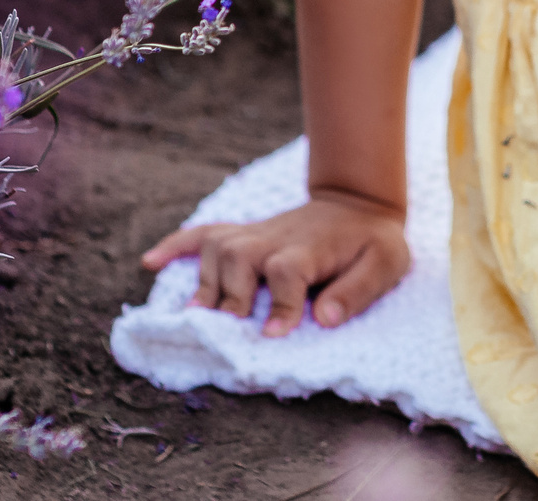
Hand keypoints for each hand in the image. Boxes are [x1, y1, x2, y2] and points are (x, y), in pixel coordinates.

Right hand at [138, 189, 409, 337]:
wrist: (358, 204)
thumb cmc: (373, 242)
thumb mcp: (387, 263)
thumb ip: (358, 290)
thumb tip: (324, 319)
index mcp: (310, 248)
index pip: (287, 271)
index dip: (281, 303)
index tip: (275, 334)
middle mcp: (275, 238)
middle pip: (239, 257)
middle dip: (232, 294)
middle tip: (231, 328)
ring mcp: (256, 234)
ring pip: (217, 247)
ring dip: (206, 280)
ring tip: (201, 314)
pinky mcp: (243, 234)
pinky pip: (203, 233)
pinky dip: (175, 245)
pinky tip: (151, 261)